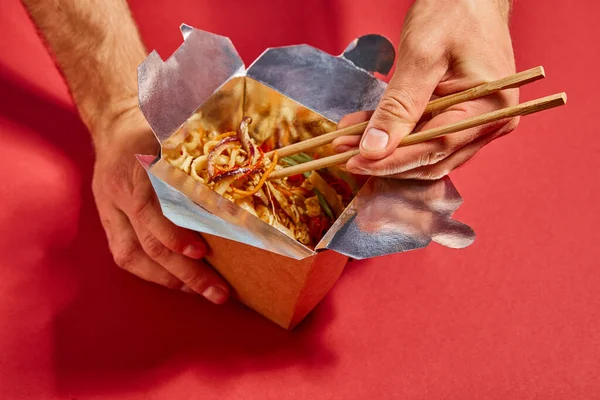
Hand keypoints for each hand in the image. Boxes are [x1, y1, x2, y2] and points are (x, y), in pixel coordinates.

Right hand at [91, 107, 229, 303]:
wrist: (114, 125)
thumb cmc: (154, 129)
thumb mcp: (173, 134)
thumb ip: (196, 160)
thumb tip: (237, 187)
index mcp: (134, 169)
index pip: (150, 211)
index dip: (175, 236)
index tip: (203, 252)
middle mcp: (117, 193)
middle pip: (147, 243)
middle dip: (185, 272)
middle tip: (218, 292)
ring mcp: (109, 210)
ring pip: (132, 256)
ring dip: (169, 279)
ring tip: (200, 293)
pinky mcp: (108, 222)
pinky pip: (125, 255)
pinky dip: (153, 273)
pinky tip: (178, 282)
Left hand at [333, 0, 517, 178]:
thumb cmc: (453, 13)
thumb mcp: (421, 56)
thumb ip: (398, 106)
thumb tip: (375, 149)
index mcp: (491, 107)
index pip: (435, 148)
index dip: (392, 160)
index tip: (355, 161)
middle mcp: (491, 122)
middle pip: (431, 159)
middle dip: (385, 159)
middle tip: (344, 153)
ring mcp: (479, 123)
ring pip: (427, 154)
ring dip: (387, 151)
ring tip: (349, 140)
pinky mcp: (463, 119)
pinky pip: (427, 137)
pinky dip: (396, 136)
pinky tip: (365, 129)